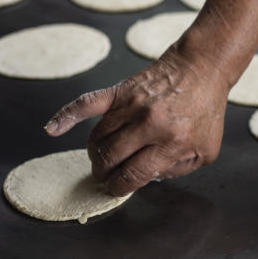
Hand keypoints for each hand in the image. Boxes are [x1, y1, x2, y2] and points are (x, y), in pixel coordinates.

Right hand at [43, 46, 228, 195]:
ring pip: (98, 138)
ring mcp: (132, 106)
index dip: (119, 187)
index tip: (116, 189)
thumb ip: (178, 169)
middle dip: (103, 173)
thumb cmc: (204, 110)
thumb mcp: (205, 150)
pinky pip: (87, 104)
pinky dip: (66, 116)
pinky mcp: (121, 90)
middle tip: (104, 176)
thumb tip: (147, 178)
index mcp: (170, 143)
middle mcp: (149, 124)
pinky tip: (52, 128)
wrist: (202, 69)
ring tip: (100, 159)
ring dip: (94, 154)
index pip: (132, 175)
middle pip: (110, 159)